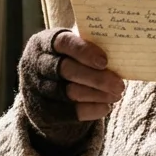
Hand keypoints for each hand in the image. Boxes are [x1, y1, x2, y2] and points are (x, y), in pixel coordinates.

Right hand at [18, 28, 123, 146]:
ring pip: (69, 93)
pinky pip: (68, 113)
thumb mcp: (73, 47)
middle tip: (120, 84)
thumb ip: (90, 44)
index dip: (84, 51)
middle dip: (96, 78)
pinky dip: (91, 110)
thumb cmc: (67, 59)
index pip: (63, 43)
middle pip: (66, 70)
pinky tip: (106, 107)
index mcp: (44, 42)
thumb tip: (120, 47)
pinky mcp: (40, 110)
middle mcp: (35, 64)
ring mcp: (35, 88)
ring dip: (97, 95)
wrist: (45, 85)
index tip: (105, 61)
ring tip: (117, 95)